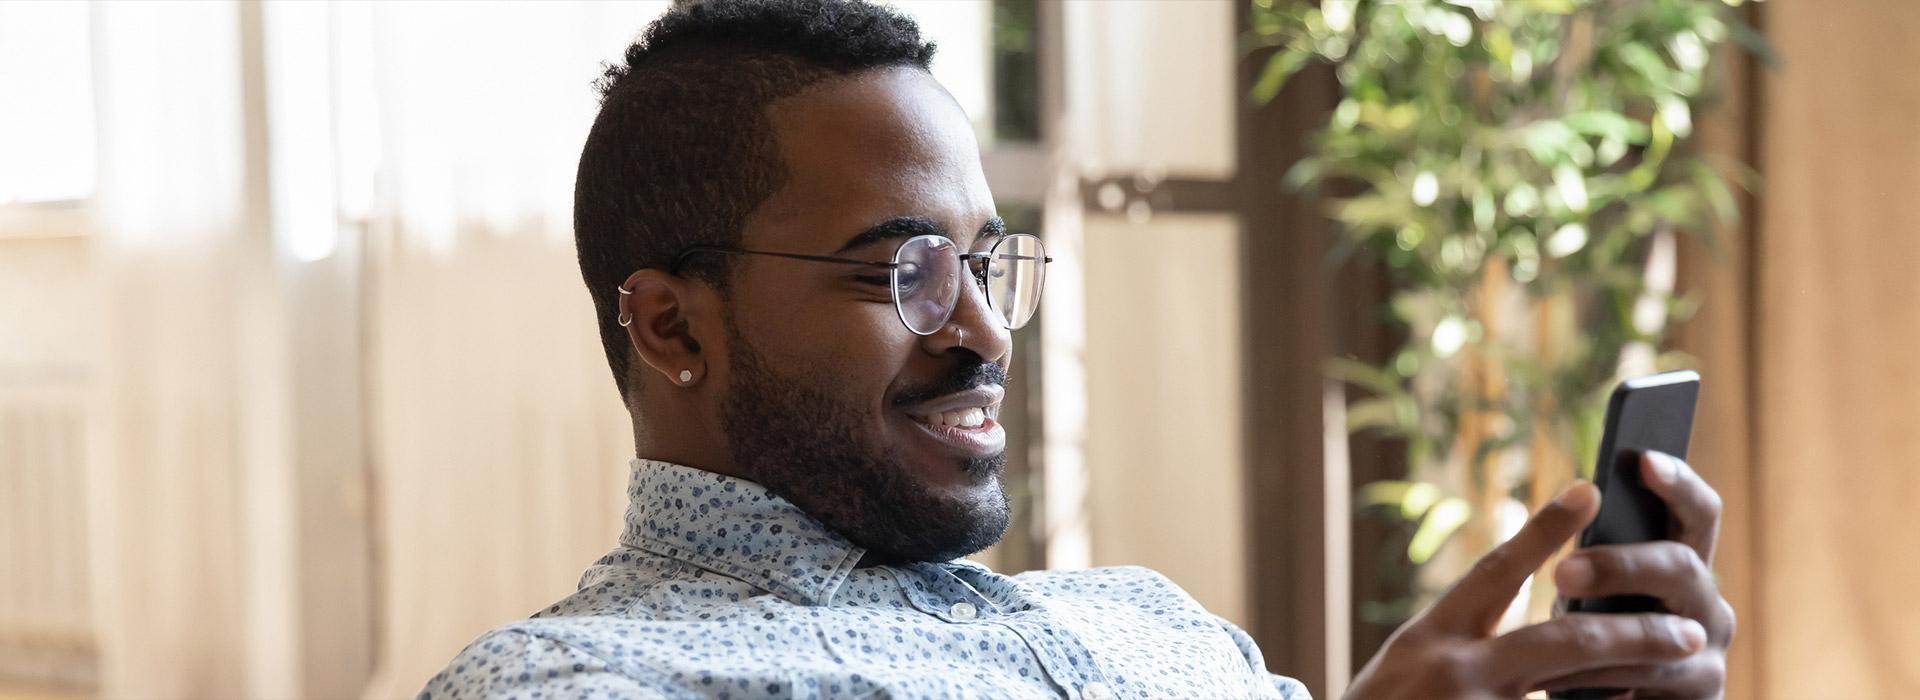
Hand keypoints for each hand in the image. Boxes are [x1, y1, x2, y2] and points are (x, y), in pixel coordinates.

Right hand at [1346, 455, 1729, 698]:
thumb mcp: (1408, 665)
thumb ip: (1462, 638)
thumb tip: (1525, 603)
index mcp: (1429, 636)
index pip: (1495, 572)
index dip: (1544, 529)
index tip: (1589, 489)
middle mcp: (1452, 671)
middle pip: (1562, 642)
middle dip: (1635, 633)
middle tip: (1691, 628)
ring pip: (1573, 688)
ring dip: (1633, 679)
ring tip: (1680, 666)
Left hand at [1535, 451, 1733, 696]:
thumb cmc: (1590, 644)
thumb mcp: (1592, 598)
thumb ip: (1595, 564)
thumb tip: (1573, 512)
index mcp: (1685, 568)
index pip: (1698, 513)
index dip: (1678, 484)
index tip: (1644, 459)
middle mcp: (1709, 607)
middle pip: (1683, 567)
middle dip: (1621, 565)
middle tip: (1561, 572)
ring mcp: (1710, 657)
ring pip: (1663, 638)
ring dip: (1602, 637)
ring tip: (1548, 635)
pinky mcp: (1702, 699)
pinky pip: (1651, 685)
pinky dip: (1602, 683)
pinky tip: (1560, 680)